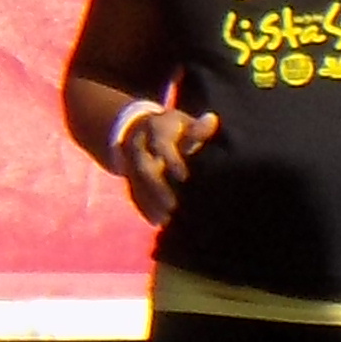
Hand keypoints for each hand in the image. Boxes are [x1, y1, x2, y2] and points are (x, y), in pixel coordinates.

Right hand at [109, 99, 215, 228]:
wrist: (135, 128)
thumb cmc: (173, 129)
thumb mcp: (185, 123)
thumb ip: (199, 127)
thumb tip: (211, 119)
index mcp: (155, 129)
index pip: (160, 144)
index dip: (171, 160)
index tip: (184, 177)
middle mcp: (139, 146)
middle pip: (144, 168)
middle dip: (157, 188)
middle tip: (173, 207)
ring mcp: (131, 162)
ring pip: (137, 183)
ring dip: (150, 202)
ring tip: (168, 220)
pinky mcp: (129, 177)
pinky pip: (133, 192)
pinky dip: (144, 207)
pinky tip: (157, 222)